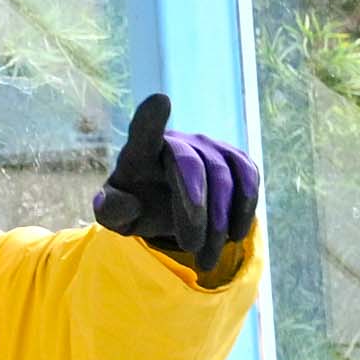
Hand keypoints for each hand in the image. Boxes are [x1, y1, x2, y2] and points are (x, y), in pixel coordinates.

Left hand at [86, 91, 260, 280]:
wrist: (164, 205)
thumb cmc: (136, 206)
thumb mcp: (117, 215)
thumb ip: (111, 210)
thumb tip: (112, 202)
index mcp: (141, 151)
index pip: (143, 131)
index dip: (152, 117)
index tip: (161, 102)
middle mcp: (177, 140)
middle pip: (191, 166)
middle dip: (195, 211)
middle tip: (191, 248)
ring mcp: (209, 145)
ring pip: (224, 177)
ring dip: (220, 222)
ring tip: (207, 257)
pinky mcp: (234, 157)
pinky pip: (248, 176)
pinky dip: (245, 208)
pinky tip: (234, 235)